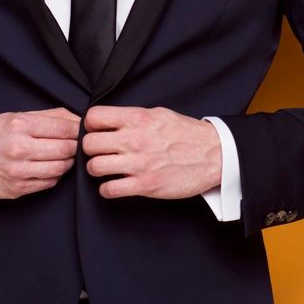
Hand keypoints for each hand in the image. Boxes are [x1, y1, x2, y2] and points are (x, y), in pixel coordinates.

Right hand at [0, 107, 81, 199]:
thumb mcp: (17, 116)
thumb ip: (50, 116)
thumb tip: (78, 118)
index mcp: (20, 126)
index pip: (63, 128)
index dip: (78, 130)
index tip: (82, 130)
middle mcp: (19, 149)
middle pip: (65, 149)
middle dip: (76, 146)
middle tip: (78, 144)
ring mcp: (18, 171)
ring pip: (60, 168)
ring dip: (68, 162)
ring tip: (65, 155)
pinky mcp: (17, 189)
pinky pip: (49, 183)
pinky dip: (55, 174)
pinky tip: (50, 167)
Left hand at [81, 105, 221, 199]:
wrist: (214, 154)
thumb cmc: (187, 134)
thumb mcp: (158, 114)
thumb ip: (133, 117)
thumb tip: (110, 120)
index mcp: (137, 118)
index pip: (94, 117)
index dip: (90, 124)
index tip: (95, 130)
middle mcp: (135, 139)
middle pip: (88, 143)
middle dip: (90, 149)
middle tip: (99, 152)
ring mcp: (139, 164)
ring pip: (94, 167)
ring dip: (96, 169)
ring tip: (105, 169)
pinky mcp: (145, 185)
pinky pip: (109, 189)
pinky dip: (107, 189)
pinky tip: (114, 185)